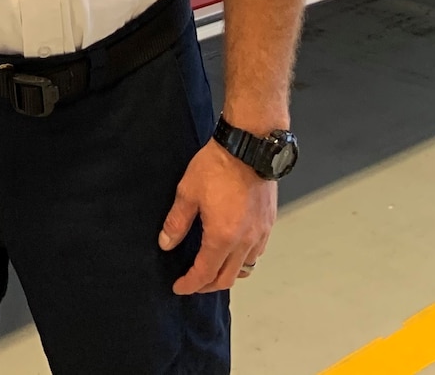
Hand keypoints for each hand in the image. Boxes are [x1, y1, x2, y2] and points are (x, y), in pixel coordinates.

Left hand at [159, 140, 276, 293]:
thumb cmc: (218, 166)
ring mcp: (260, 233)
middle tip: (192, 283)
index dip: (190, 284)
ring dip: (228, 274)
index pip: (205, 274)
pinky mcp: (268, 223)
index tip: (179, 287)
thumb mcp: (188, 192)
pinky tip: (233, 249)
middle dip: (207, 285)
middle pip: (227, 278)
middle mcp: (245, 241)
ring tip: (212, 269)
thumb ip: (177, 222)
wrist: (250, 146)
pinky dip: (243, 259)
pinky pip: (257, 252)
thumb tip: (166, 243)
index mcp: (222, 237)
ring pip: (246, 268)